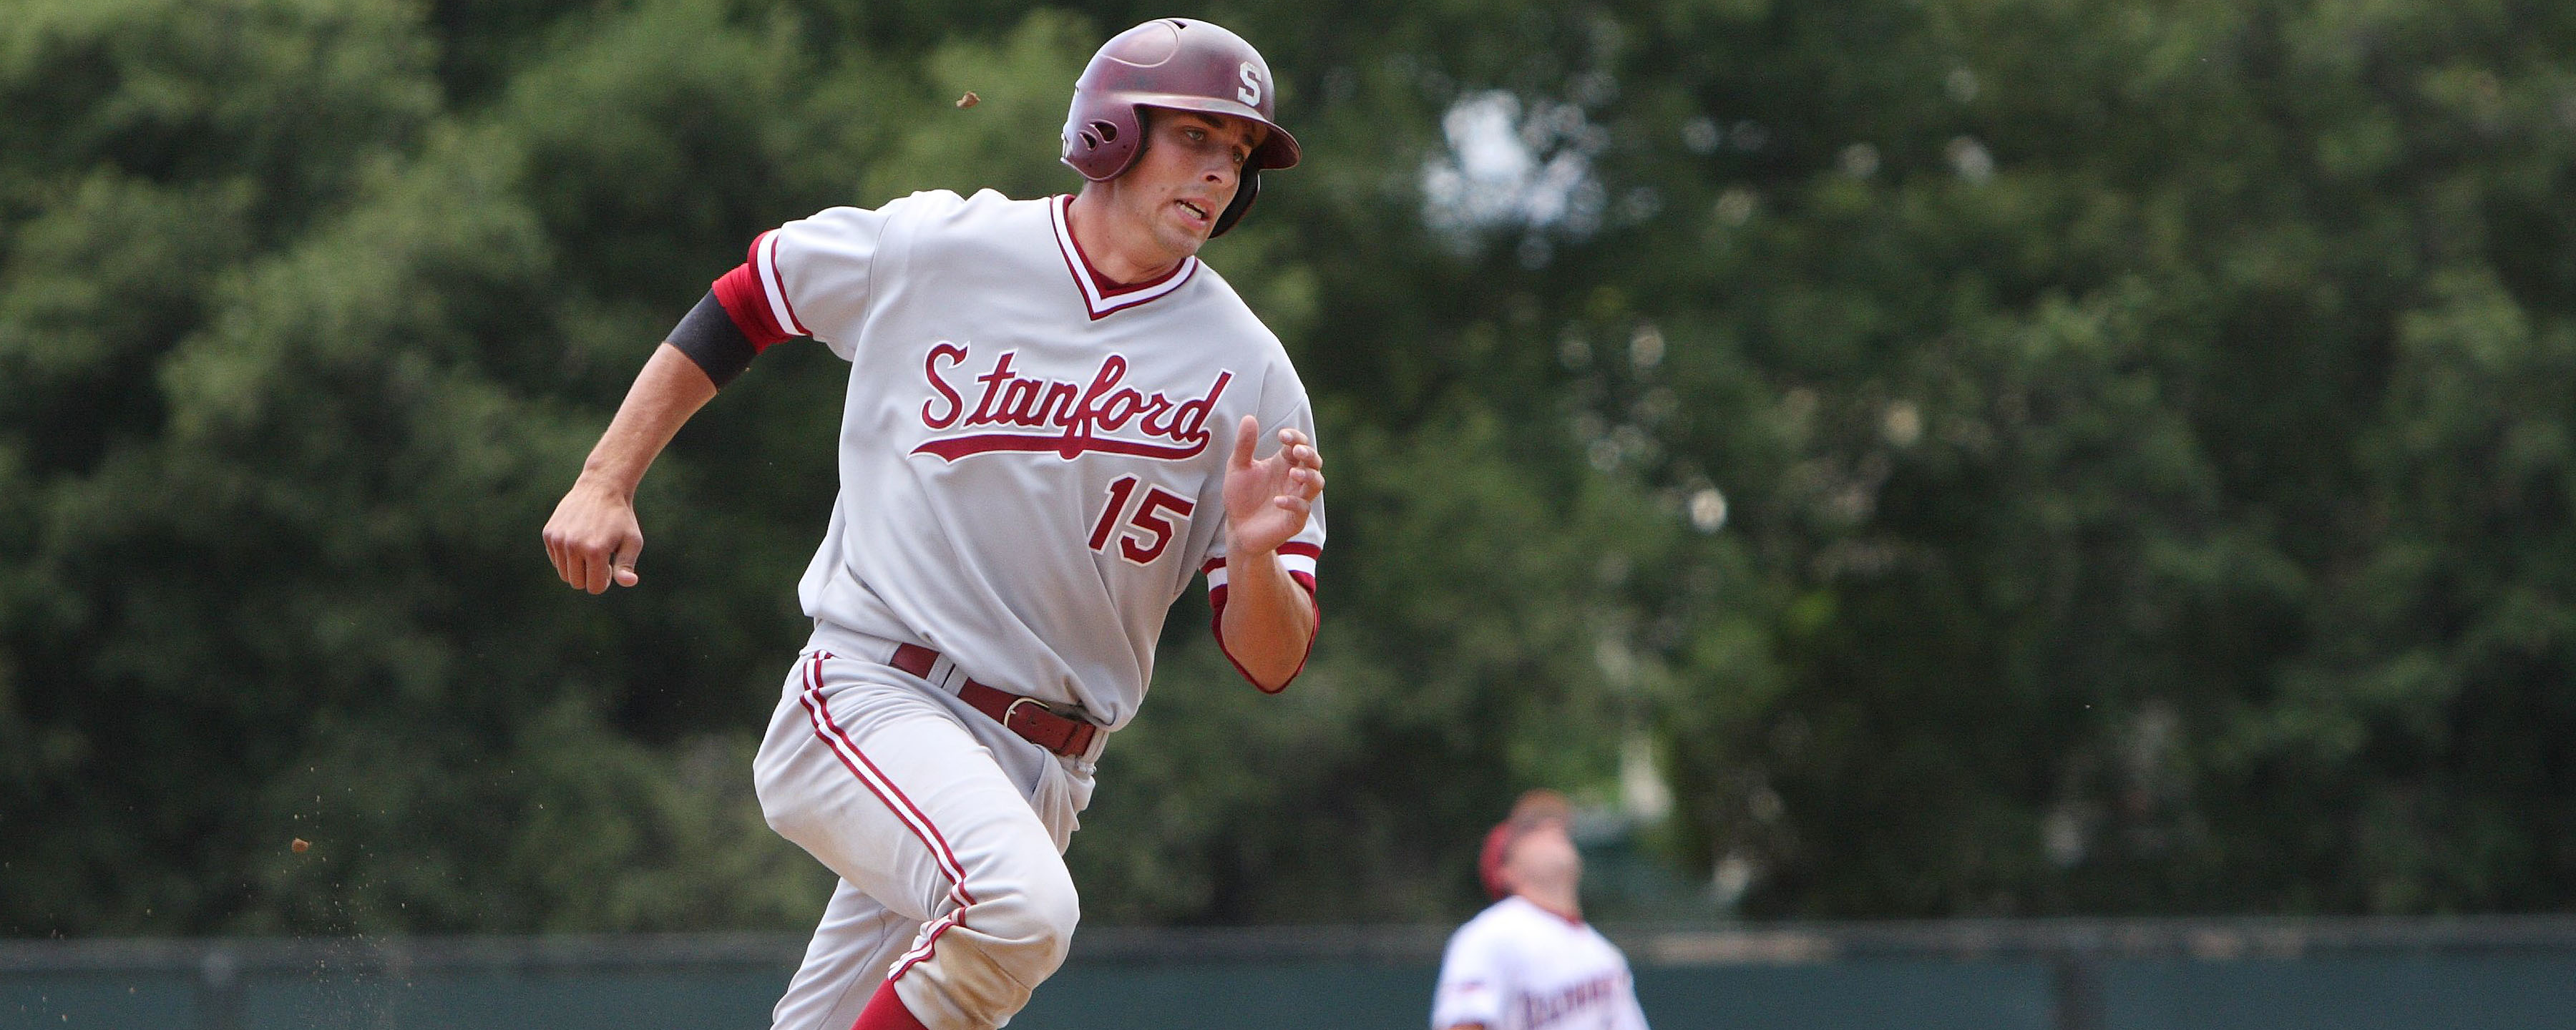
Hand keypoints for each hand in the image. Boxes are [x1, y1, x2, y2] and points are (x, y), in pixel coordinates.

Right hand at [541, 477, 644, 592]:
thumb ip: (626, 566)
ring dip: (577, 568)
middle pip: (577, 583)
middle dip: (590, 576)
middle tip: (600, 557)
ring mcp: (558, 539)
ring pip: (564, 574)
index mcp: (595, 551)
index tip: (609, 566)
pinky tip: (578, 540)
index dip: (604, 581)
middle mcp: (573, 545)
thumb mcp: (632, 541)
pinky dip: (566, 557)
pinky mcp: (549, 533)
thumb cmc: (621, 518)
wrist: (601, 487)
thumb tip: (629, 582)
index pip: (594, 588)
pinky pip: (555, 560)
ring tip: (589, 549)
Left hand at [1222, 415, 1324, 556]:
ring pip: (1317, 484)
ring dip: (1309, 477)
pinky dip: (1293, 503)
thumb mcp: (1238, 467)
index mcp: (1284, 463)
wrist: (1237, 529)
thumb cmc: (1240, 496)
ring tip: (1294, 473)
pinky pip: (1303, 509)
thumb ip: (1244, 445)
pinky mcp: (1294, 520)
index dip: (1295, 438)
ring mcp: (1297, 499)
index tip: (1282, 435)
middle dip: (1309, 454)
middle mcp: (1294, 479)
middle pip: (1314, 462)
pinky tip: (1277, 500)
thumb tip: (1249, 417)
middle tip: (1297, 451)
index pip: (1299, 444)